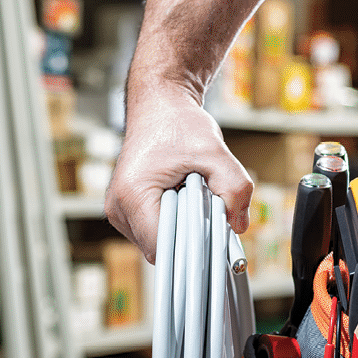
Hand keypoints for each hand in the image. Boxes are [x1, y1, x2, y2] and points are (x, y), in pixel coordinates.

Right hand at [104, 85, 252, 263]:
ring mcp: (120, 212)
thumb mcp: (215, 151)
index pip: (165, 247)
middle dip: (192, 238)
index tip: (217, 235)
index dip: (195, 246)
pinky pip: (157, 232)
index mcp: (132, 196)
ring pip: (160, 244)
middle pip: (162, 250)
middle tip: (211, 211)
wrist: (160, 107)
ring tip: (195, 199)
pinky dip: (177, 223)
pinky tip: (185, 201)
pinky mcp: (127, 211)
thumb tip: (238, 224)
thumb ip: (234, 187)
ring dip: (184, 230)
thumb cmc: (179, 124)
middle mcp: (119, 208)